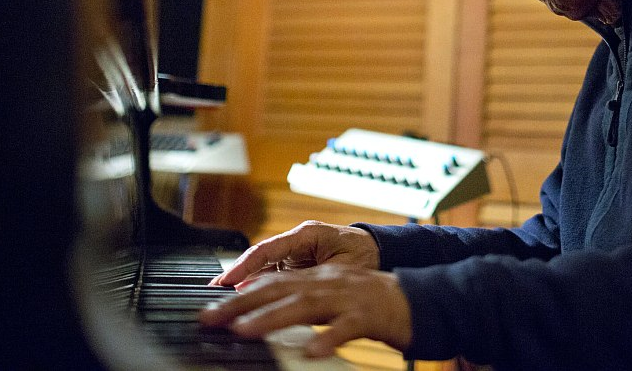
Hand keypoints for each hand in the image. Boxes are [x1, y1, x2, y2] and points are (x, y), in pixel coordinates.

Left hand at [199, 263, 411, 356]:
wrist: (420, 300)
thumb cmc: (374, 305)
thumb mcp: (334, 298)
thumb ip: (303, 303)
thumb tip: (266, 312)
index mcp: (319, 278)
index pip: (273, 281)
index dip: (241, 293)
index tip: (213, 307)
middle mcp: (329, 282)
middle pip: (279, 288)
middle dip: (242, 303)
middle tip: (211, 318)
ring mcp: (348, 298)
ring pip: (305, 305)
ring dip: (272, 317)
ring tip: (244, 330)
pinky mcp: (368, 316)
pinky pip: (344, 329)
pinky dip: (326, 339)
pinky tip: (309, 352)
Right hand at [211, 221, 380, 288]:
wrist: (377, 251)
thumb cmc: (363, 255)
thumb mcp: (343, 268)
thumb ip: (318, 281)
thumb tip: (294, 297)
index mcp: (306, 235)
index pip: (268, 248)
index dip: (246, 265)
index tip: (228, 280)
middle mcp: (295, 242)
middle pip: (258, 259)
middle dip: (235, 276)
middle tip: (213, 293)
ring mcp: (293, 253)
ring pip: (261, 268)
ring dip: (242, 285)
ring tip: (221, 302)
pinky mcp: (294, 265)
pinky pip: (271, 276)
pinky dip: (256, 289)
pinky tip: (241, 302)